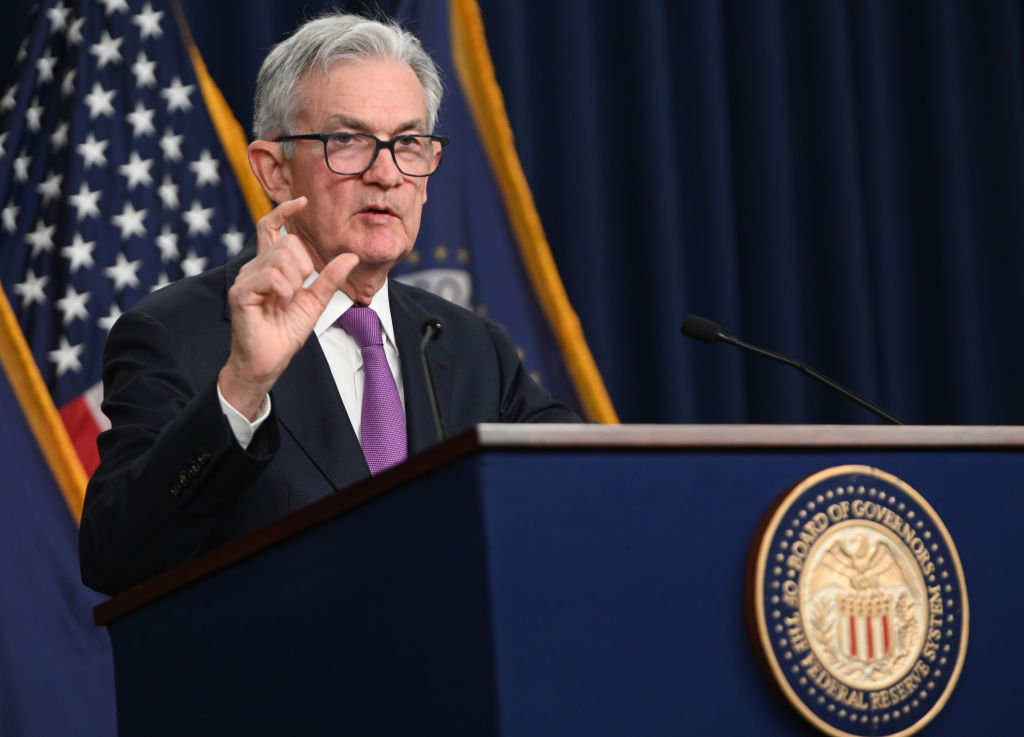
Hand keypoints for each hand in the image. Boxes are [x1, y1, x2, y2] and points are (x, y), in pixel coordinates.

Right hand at [218, 197, 357, 419]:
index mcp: (270, 266)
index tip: (302, 201)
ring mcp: (245, 278)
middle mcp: (254, 267)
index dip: (285, 212)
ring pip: (282, 258)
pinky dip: (285, 291)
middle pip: (289, 243)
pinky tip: (280, 304)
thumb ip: (331, 278)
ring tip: (286, 302)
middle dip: (304, 268)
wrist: (268, 361)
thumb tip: (351, 256)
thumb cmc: (286, 331)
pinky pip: (272, 276)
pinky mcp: (240, 292)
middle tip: (296, 294)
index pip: (272, 227)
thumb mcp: (316, 301)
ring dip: (295, 282)